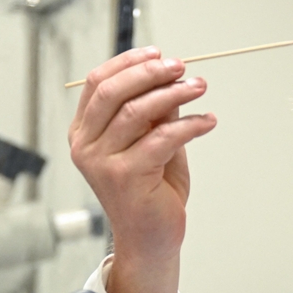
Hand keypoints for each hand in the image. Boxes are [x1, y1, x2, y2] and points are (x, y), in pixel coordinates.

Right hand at [69, 46, 216, 292]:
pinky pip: (162, 138)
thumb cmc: (151, 190)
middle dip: (150, 73)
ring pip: (137, 111)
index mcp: (84, 132)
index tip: (159, 53)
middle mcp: (85, 146)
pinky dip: (190, 125)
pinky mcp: (126, 177)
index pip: (97, 83)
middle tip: (182, 67)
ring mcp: (102, 162)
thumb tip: (171, 76)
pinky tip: (208, 121)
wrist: (151, 239)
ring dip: (174, 94)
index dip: (128, 62)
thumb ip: (155, 112)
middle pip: (112, 92)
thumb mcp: (152, 142)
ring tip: (200, 87)